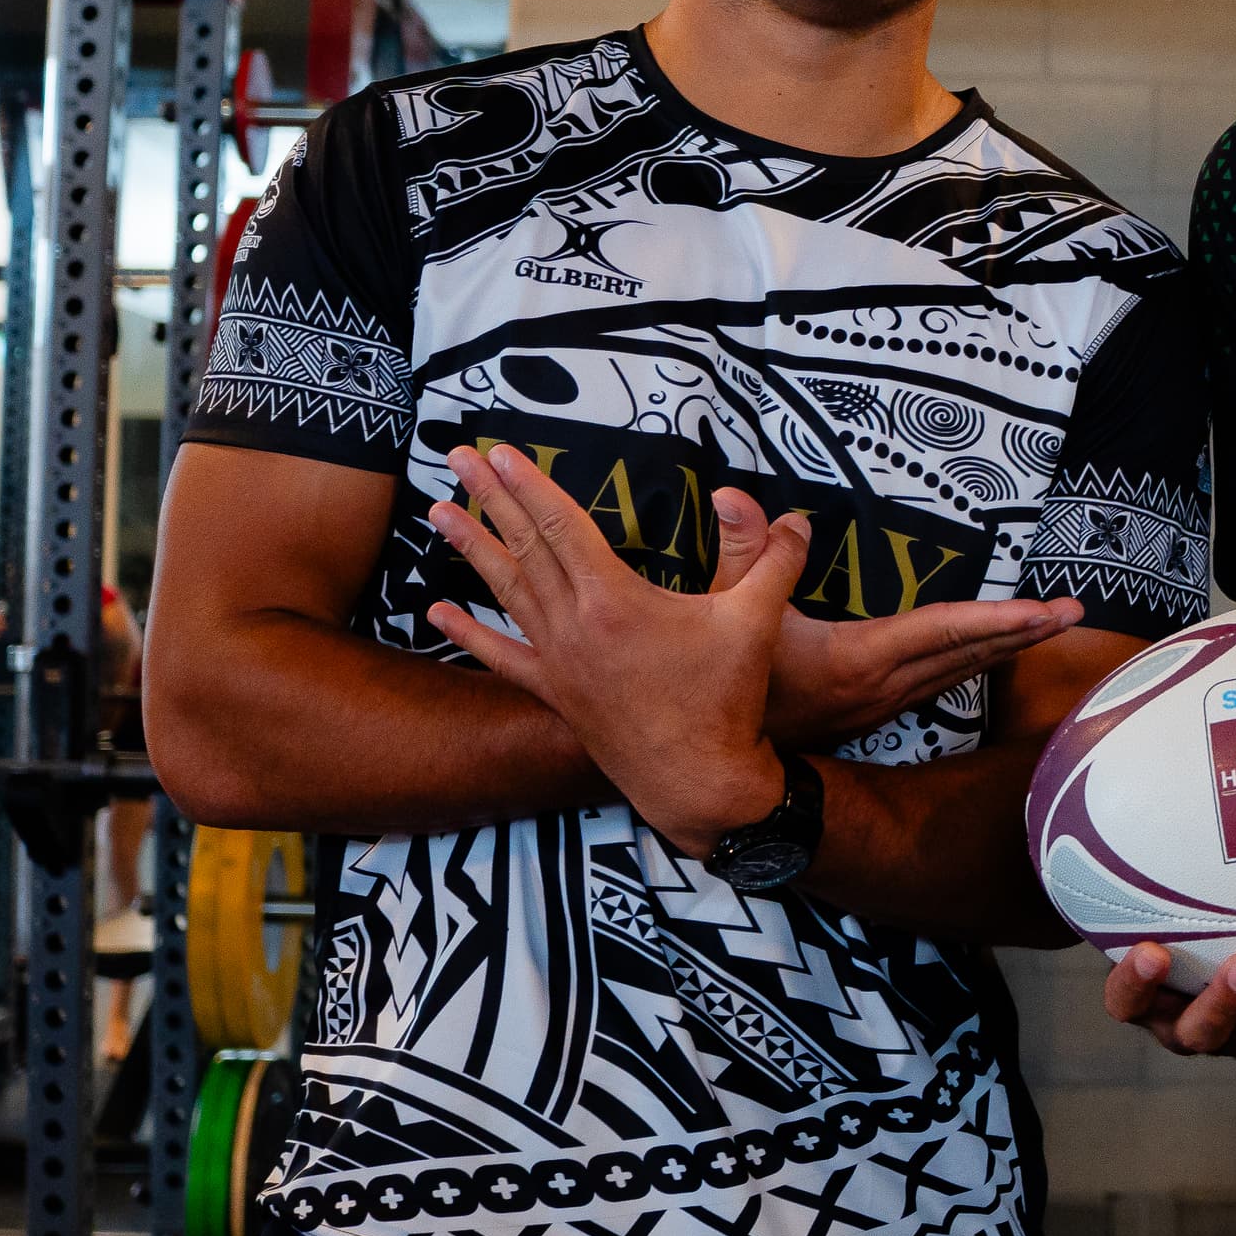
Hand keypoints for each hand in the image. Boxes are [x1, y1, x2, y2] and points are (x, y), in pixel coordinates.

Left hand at [424, 441, 801, 853]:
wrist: (698, 782)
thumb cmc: (726, 701)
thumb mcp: (756, 622)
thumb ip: (775, 562)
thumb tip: (799, 518)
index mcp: (614, 600)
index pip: (562, 526)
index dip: (530, 485)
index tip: (498, 453)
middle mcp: (574, 626)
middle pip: (525, 548)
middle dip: (490, 499)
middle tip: (458, 459)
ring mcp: (558, 662)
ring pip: (507, 592)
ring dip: (473, 549)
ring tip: (438, 514)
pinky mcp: (556, 693)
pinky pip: (503, 657)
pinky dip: (469, 634)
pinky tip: (437, 614)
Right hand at [701, 489, 1085, 751]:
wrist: (707, 768)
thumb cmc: (717, 691)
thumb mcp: (726, 614)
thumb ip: (743, 552)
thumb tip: (735, 494)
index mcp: (858, 660)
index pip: (941, 632)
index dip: (997, 619)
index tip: (1045, 611)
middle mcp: (882, 688)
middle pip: (967, 654)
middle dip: (1025, 632)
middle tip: (1077, 610)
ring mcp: (880, 705)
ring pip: (959, 672)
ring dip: (1007, 647)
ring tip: (1052, 625)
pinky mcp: (872, 713)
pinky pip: (940, 684)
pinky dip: (974, 663)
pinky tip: (993, 655)